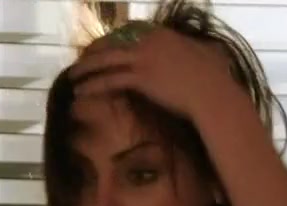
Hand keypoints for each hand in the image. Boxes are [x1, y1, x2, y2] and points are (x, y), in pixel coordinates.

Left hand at [68, 25, 239, 122]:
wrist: (212, 93)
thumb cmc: (213, 78)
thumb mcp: (202, 54)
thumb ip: (191, 48)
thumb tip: (199, 49)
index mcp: (161, 33)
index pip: (128, 32)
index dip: (111, 41)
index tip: (101, 48)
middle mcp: (149, 41)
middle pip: (112, 43)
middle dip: (93, 53)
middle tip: (81, 62)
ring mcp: (143, 58)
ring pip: (106, 60)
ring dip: (86, 68)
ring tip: (73, 76)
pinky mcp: (141, 77)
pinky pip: (110, 80)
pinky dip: (93, 85)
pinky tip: (81, 91)